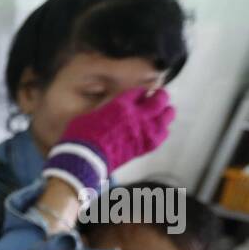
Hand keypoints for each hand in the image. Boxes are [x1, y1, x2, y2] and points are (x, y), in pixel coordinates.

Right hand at [48, 87, 175, 189]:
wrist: (85, 159)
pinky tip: (159, 129)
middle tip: (158, 95)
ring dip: (165, 111)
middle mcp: (137, 115)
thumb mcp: (92, 113)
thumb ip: (107, 106)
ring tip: (163, 111)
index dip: (141, 91)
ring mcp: (144, 130)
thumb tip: (112, 105)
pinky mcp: (146, 145)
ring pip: (167, 114)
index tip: (140, 93)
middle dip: (159, 95)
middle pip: (159, 99)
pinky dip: (163, 129)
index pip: (139, 91)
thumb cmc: (81, 135)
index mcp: (121, 104)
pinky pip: (163, 134)